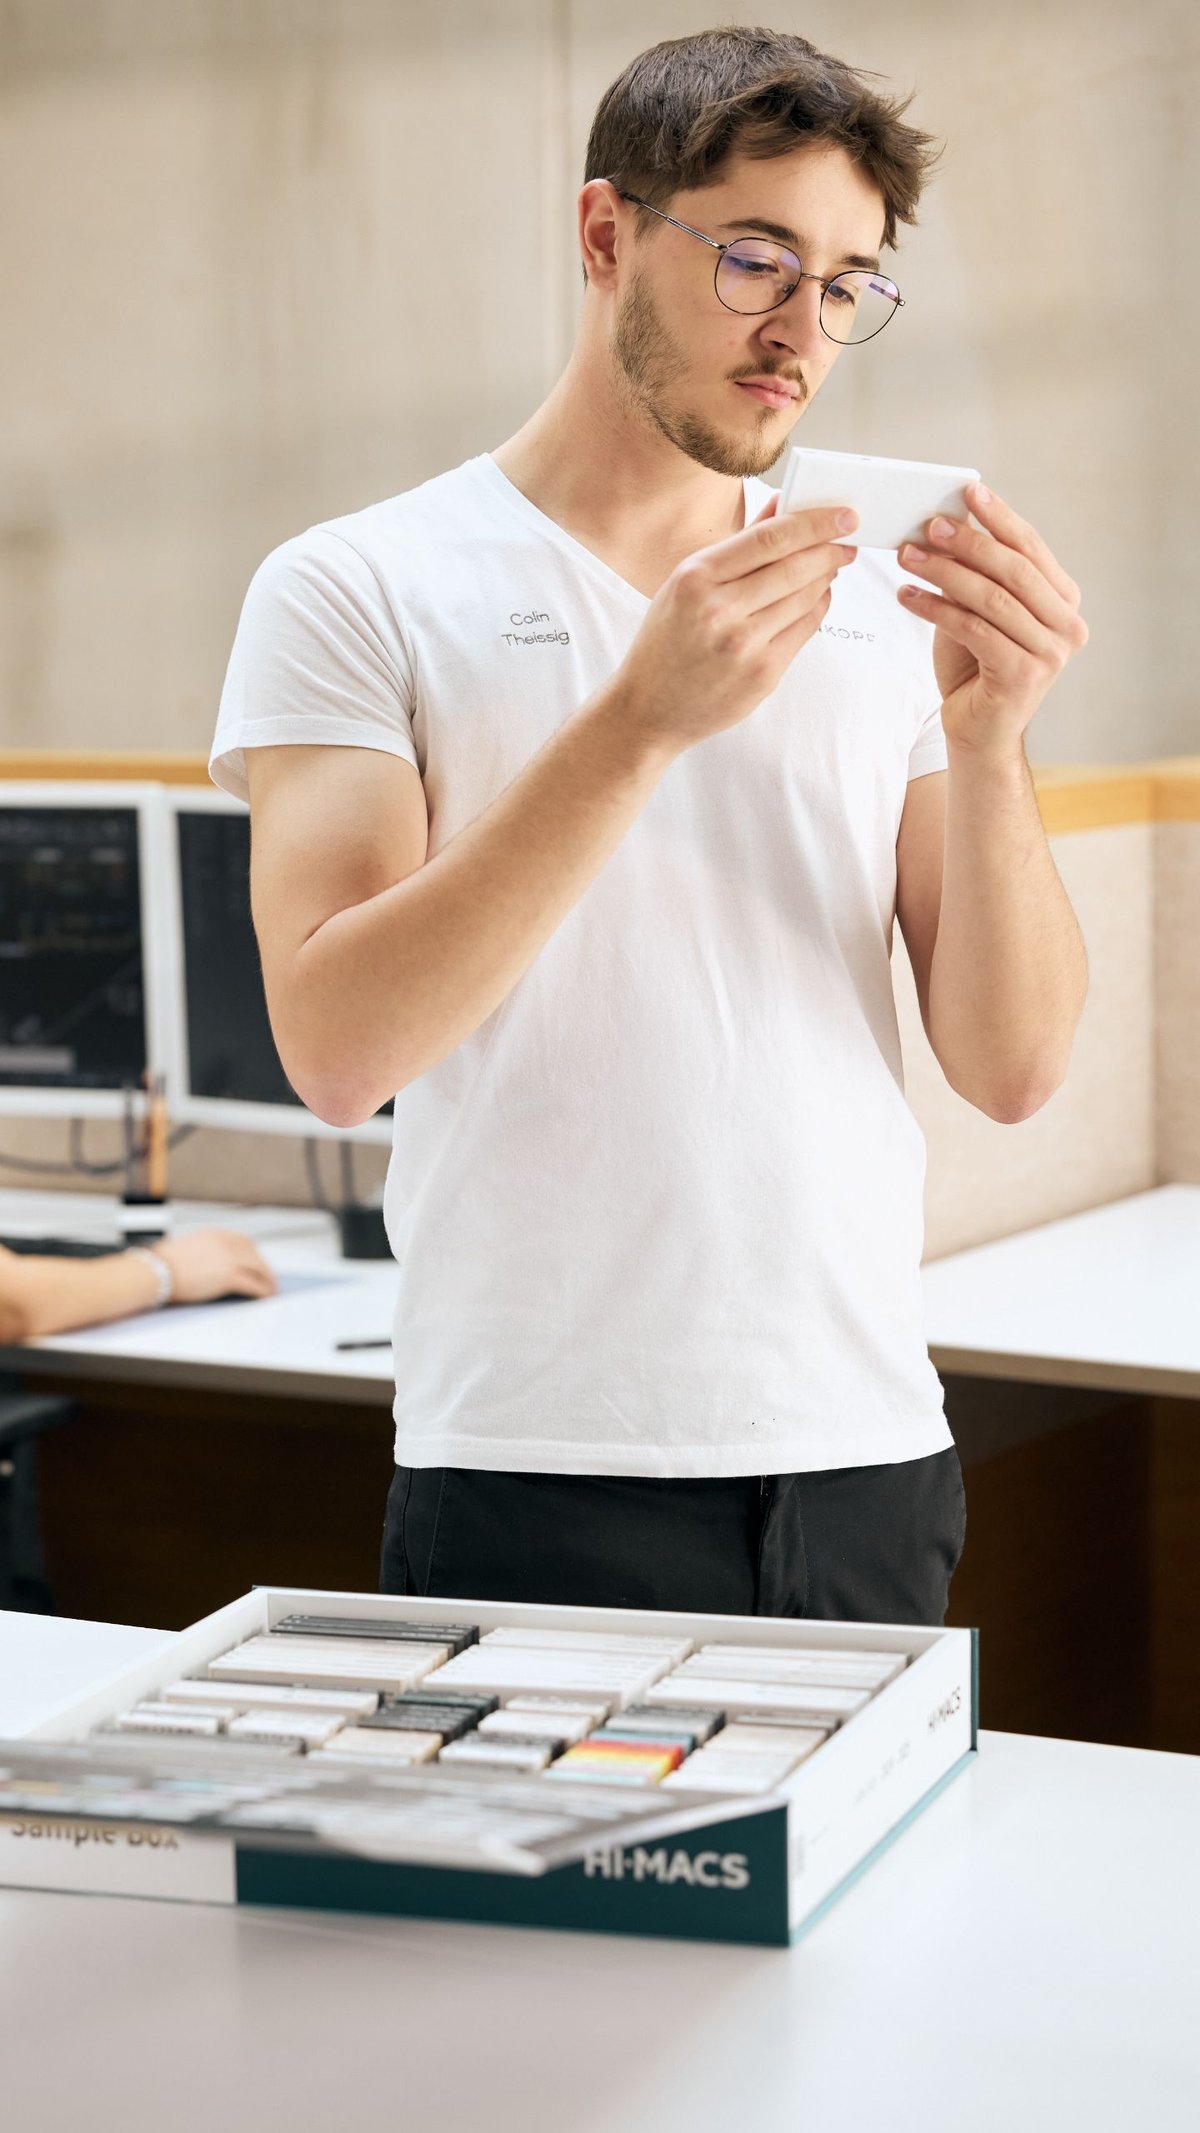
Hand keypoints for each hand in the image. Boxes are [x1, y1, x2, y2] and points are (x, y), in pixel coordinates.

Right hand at [153, 1229, 277, 1304]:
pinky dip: (263, 1291)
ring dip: (268, 1280)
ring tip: (272, 1290)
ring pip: (258, 1269)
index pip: (243, 1241)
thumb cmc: (161, 1264)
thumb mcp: (186, 1250)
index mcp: (215, 1234)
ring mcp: (229, 1259)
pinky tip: (266, 1297)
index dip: (253, 1252)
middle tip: (270, 1278)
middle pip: (255, 1254)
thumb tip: (206, 1265)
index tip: (258, 1261)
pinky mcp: (228, 1276)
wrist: (155, 1271)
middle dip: (264, 1267)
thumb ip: (201, 1253)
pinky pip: (253, 1285)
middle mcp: (225, 1243)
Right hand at [608, 495, 858, 754]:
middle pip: (794, 566)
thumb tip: (782, 506)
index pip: (769, 538)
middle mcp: (719, 610)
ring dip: (826, 577)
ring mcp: (743, 645)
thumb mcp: (686, 583)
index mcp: (695, 577)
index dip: (813, 522)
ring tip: (831, 566)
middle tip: (846, 540)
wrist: (649, 707)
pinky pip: (805, 629)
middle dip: (830, 549)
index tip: (841, 514)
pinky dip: (817, 607)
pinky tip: (817, 597)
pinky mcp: (763, 673)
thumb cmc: (667, 640)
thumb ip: (737, 546)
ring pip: (805, 597)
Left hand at [896, 482, 1088, 758]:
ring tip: (906, 556)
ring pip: (991, 599)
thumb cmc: (975, 668)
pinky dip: (935, 608)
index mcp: (1064, 601)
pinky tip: (906, 595)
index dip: (999, 517)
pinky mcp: (1023, 676)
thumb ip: (976, 573)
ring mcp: (1051, 653)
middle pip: (1014, 570)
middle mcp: (1068, 625)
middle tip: (930, 524)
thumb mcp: (977, 611)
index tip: (968, 490)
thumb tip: (950, 519)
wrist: (979, 732)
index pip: (1031, 549)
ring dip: (944, 573)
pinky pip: (973, 630)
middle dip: (969, 542)